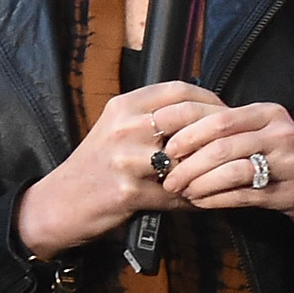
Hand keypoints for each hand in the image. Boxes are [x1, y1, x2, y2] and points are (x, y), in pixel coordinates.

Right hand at [15, 82, 222, 257]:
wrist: (60, 202)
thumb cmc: (95, 167)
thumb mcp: (116, 129)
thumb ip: (150, 118)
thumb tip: (199, 114)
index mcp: (124, 106)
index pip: (178, 90)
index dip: (209, 100)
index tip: (226, 113)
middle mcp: (124, 127)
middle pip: (187, 118)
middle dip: (217, 132)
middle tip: (233, 144)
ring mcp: (126, 159)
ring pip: (185, 157)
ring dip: (207, 169)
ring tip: (221, 175)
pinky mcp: (128, 191)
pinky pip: (174, 194)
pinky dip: (192, 200)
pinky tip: (201, 201)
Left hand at [155, 96, 293, 248]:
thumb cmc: (282, 161)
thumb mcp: (260, 135)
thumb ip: (225, 131)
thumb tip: (172, 133)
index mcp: (267, 113)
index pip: (217, 114)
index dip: (184, 127)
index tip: (161, 140)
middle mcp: (280, 132)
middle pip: (220, 142)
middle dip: (187, 160)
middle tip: (165, 174)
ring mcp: (288, 162)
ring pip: (230, 169)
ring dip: (198, 182)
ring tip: (180, 190)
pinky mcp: (289, 191)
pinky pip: (242, 195)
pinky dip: (214, 199)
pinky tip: (199, 202)